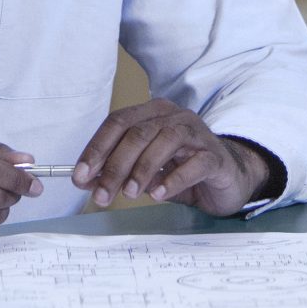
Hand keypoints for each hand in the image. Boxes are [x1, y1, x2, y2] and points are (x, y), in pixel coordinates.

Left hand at [72, 100, 277, 215]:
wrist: (226, 178)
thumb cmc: (181, 169)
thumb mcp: (144, 170)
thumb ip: (117, 171)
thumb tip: (84, 180)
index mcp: (153, 113)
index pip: (118, 122)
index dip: (96, 148)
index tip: (80, 176)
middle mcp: (174, 116)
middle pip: (138, 133)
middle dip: (115, 165)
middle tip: (101, 195)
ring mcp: (197, 133)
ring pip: (164, 142)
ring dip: (142, 170)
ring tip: (129, 194)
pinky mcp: (215, 156)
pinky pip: (193, 163)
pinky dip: (173, 179)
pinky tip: (159, 194)